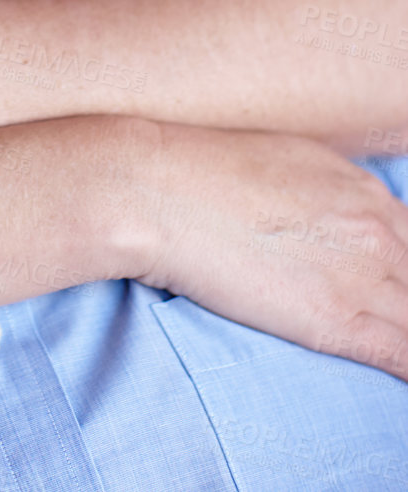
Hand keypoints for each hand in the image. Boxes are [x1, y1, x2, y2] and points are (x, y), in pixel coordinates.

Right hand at [136, 122, 407, 378]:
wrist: (158, 190)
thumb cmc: (200, 170)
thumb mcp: (281, 160)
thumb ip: (323, 193)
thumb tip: (325, 219)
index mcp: (362, 190)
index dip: (403, 271)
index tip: (388, 290)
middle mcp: (376, 227)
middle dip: (406, 301)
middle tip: (383, 317)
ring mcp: (362, 274)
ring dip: (407, 332)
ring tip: (387, 342)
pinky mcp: (338, 322)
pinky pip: (406, 358)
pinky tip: (401, 381)